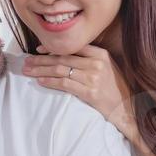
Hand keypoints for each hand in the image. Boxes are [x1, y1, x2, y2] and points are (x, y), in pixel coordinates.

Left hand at [21, 45, 135, 138]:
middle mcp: (96, 63)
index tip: (38, 50)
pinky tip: (40, 81)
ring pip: (60, 70)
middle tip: (26, 62)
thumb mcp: (107, 67)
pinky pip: (65, 84)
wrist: (128, 108)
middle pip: (62, 58)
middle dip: (41, 60)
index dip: (52, 48)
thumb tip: (64, 56)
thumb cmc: (116, 88)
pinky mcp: (90, 93)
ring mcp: (93, 78)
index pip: (71, 47)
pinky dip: (50, 82)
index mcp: (101, 54)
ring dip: (41, 70)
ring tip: (28, 71)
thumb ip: (89, 59)